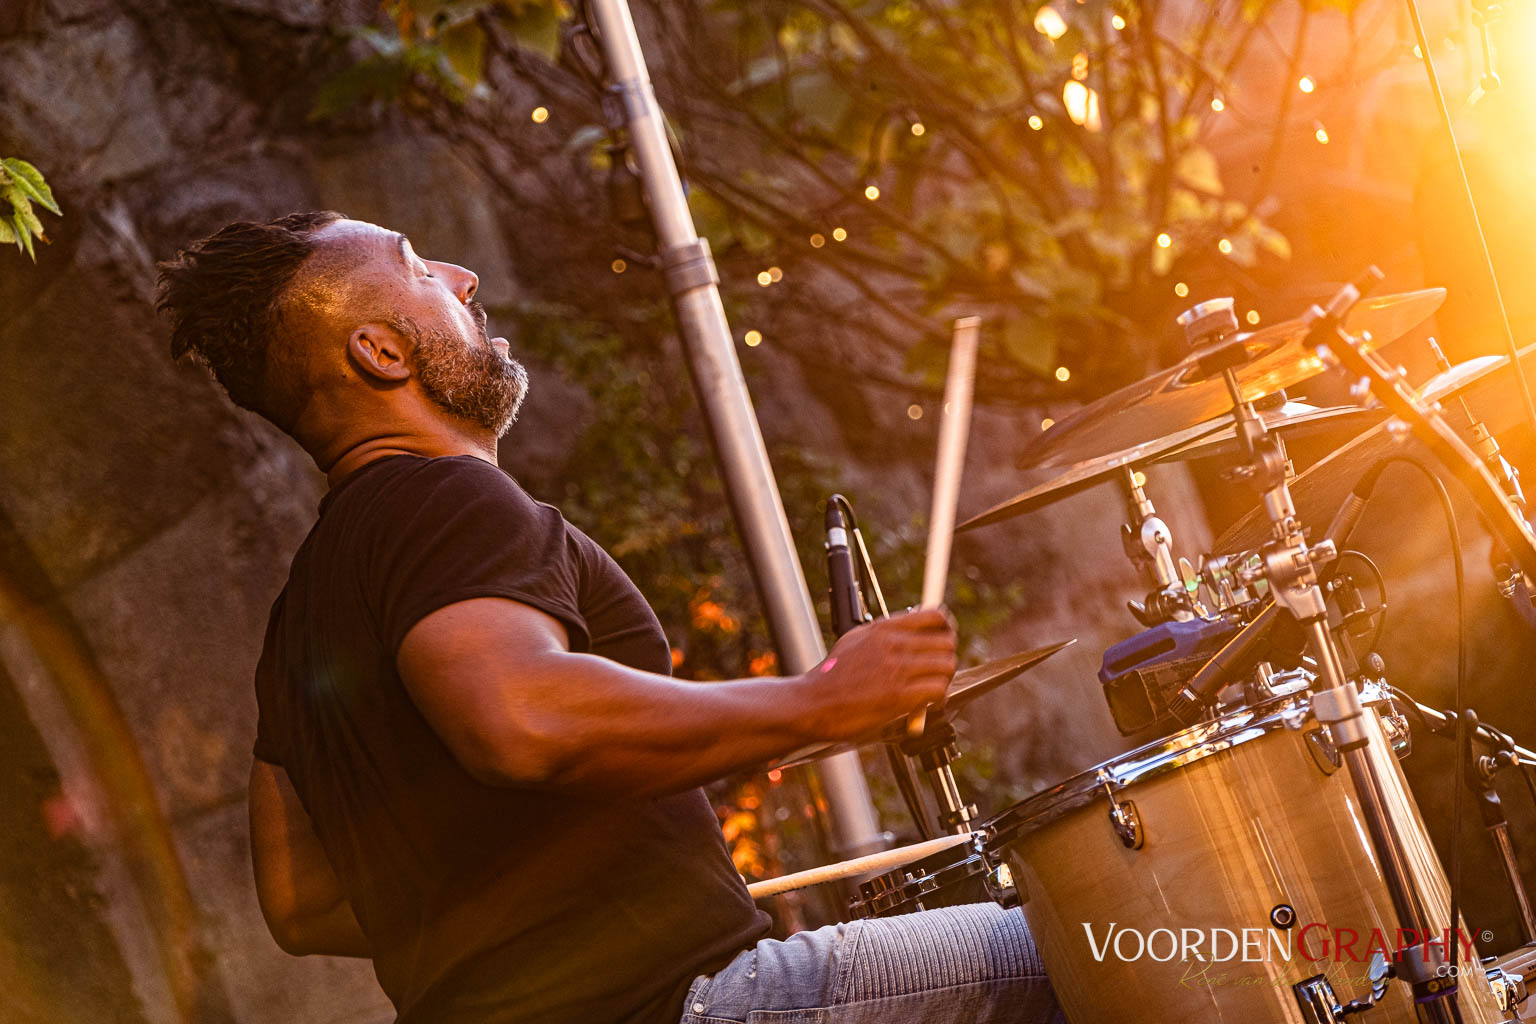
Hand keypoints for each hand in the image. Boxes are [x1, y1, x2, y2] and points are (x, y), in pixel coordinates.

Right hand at [798, 608, 956, 742]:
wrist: (812, 703)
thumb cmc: (830, 677)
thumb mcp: (854, 640)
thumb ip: (883, 634)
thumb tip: (909, 631)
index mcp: (883, 628)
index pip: (935, 615)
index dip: (946, 628)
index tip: (943, 640)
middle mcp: (893, 644)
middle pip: (946, 641)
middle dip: (946, 657)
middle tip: (937, 672)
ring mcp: (897, 669)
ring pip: (946, 665)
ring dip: (944, 680)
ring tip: (932, 690)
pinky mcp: (899, 696)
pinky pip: (938, 690)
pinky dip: (939, 699)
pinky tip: (927, 705)